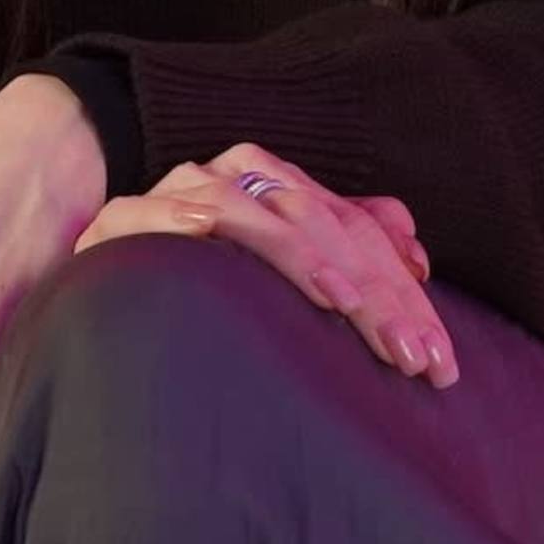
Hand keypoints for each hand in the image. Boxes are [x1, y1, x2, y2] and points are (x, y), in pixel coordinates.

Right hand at [74, 142, 457, 387]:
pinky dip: (180, 222)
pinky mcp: (115, 224)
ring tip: (344, 306)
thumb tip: (416, 248)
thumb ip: (346, 251)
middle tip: (410, 358)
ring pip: (248, 213)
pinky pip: (148, 214)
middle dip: (371, 292)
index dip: (402, 292)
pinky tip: (210, 234)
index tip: (440, 362)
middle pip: (315, 220)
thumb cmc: (205, 300)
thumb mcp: (283, 281)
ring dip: (298, 258)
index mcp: (274, 186)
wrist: (103, 304)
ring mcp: (173, 196)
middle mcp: (228, 181)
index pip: (353, 229)